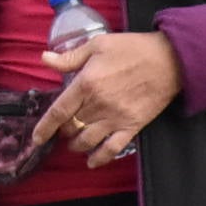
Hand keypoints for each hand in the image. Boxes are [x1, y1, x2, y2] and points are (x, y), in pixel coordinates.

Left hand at [32, 30, 184, 163]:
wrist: (169, 60)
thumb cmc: (133, 49)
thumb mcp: (97, 45)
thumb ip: (70, 57)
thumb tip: (45, 59)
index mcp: (86, 83)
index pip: (59, 111)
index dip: (45, 127)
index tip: (37, 138)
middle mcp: (98, 104)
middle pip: (71, 127)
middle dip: (63, 131)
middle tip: (63, 127)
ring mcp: (115, 118)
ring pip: (87, 141)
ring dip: (76, 144)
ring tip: (75, 141)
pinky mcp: (132, 126)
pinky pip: (112, 149)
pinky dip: (99, 158)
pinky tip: (92, 161)